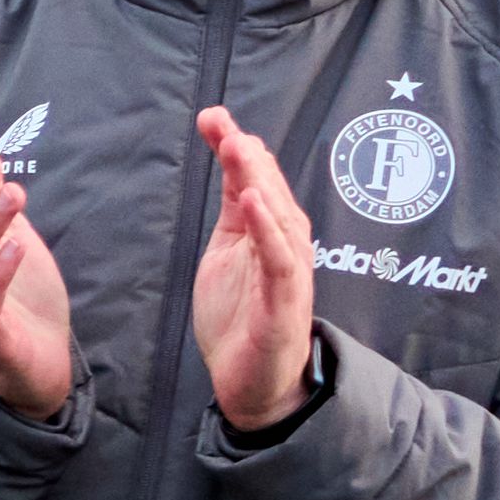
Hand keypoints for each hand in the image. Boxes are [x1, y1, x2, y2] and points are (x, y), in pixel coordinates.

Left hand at [189, 111, 330, 437]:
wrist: (255, 382)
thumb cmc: (243, 317)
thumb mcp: (228, 253)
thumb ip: (234, 213)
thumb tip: (234, 168)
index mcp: (269, 232)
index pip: (255, 181)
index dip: (236, 148)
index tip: (211, 116)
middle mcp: (285, 245)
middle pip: (270, 190)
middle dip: (247, 154)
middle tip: (221, 122)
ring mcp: (288, 272)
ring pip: (280, 217)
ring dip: (259, 181)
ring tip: (239, 148)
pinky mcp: (285, 302)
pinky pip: (280, 260)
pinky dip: (269, 229)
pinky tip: (255, 203)